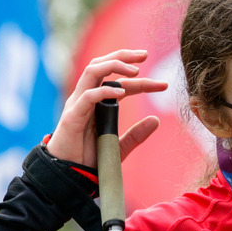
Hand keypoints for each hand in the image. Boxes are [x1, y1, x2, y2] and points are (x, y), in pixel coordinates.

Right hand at [46, 49, 168, 167]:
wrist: (68, 176)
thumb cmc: (88, 160)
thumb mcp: (119, 146)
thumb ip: (136, 135)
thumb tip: (156, 120)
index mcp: (98, 103)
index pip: (120, 83)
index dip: (142, 81)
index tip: (164, 85)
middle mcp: (86, 98)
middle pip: (102, 65)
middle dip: (123, 56)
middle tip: (145, 54)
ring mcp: (78, 104)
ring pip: (92, 71)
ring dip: (113, 65)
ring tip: (135, 70)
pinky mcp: (72, 116)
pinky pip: (87, 96)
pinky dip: (104, 92)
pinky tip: (121, 93)